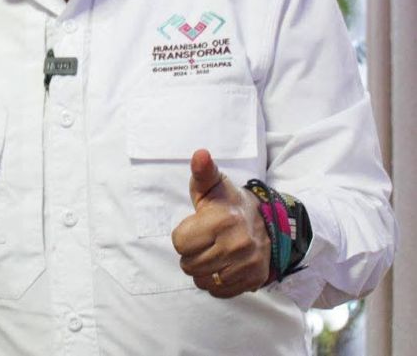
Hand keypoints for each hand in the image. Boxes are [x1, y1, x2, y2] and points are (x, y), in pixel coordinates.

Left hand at [170, 149, 269, 297]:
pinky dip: (215, 283)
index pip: (180, 243)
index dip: (182, 237)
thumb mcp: (213, 184)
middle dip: (190, 255)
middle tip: (202, 242)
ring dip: (201, 270)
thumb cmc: (228, 202)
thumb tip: (200, 154)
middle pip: (189, 265)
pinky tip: (220, 266)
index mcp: (222, 220)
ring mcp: (247, 265)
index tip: (194, 228)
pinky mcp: (254, 280)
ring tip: (210, 254)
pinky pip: (220, 292)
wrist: (265, 222)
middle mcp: (237, 245)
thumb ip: (202, 171)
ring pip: (203, 281)